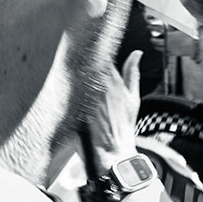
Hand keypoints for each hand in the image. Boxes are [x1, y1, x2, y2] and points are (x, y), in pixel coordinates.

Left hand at [75, 50, 142, 178]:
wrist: (113, 150)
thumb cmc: (123, 126)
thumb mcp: (133, 97)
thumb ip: (133, 73)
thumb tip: (137, 53)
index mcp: (113, 80)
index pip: (101, 55)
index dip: (96, 52)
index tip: (92, 51)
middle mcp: (98, 85)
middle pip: (85, 62)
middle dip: (83, 60)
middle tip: (78, 58)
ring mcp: (85, 95)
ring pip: (75, 74)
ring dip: (74, 73)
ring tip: (70, 74)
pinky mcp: (74, 106)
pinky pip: (68, 90)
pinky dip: (67, 87)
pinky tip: (64, 89)